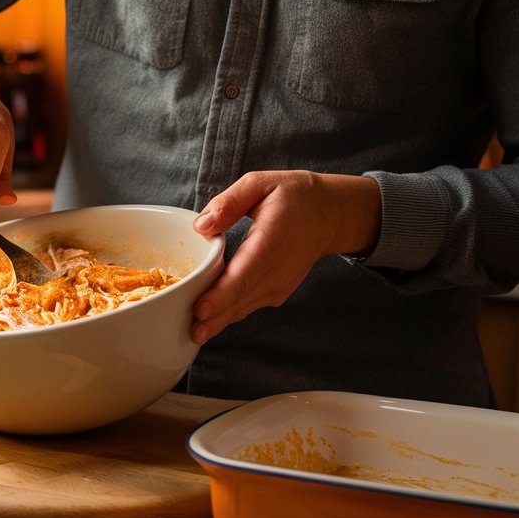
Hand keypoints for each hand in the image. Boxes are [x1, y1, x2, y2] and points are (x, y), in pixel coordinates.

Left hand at [190, 171, 381, 343]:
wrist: (329, 216)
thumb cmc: (294, 197)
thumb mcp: (261, 184)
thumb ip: (229, 203)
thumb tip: (201, 226)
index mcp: (270, 244)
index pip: (243, 276)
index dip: (221, 296)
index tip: (200, 309)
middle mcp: (276, 272)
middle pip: (239, 300)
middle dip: (213, 319)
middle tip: (189, 333)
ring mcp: (278, 286)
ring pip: (242, 308)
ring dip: (218, 322)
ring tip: (192, 333)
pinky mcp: (276, 293)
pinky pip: (247, 306)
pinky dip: (227, 314)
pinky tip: (208, 321)